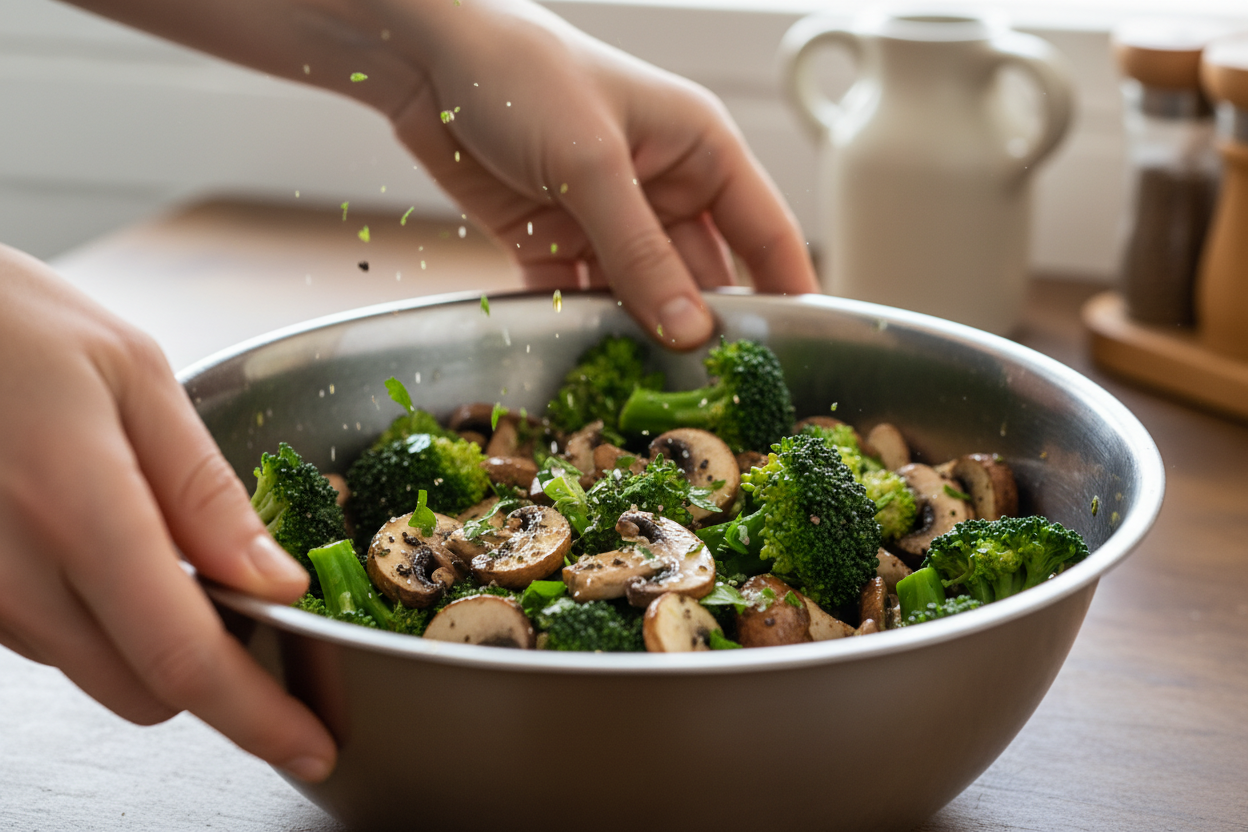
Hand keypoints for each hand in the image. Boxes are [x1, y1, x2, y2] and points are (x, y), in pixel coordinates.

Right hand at [0, 247, 336, 781]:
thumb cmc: (7, 324)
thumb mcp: (131, 375)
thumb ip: (203, 490)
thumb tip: (275, 581)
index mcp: (77, 511)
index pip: (183, 656)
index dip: (257, 718)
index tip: (310, 746)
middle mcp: (15, 575)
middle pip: (146, 690)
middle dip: (213, 671)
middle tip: (249, 603)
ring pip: (98, 672)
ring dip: (153, 641)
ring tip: (166, 544)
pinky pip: (51, 638)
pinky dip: (100, 616)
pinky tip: (106, 541)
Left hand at [382, 0, 817, 348]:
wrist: (421, 58)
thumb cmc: (522, 74)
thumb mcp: (592, 165)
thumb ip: (641, 254)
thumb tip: (690, 330)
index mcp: (699, 150)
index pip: (765, 231)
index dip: (788, 290)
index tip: (799, 353)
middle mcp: (661, 186)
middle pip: (700, 276)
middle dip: (703, 328)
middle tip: (711, 393)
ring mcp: (606, 217)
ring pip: (639, 294)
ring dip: (638, 334)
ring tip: (648, 389)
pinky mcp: (552, 237)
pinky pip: (578, 296)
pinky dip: (578, 325)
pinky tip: (585, 361)